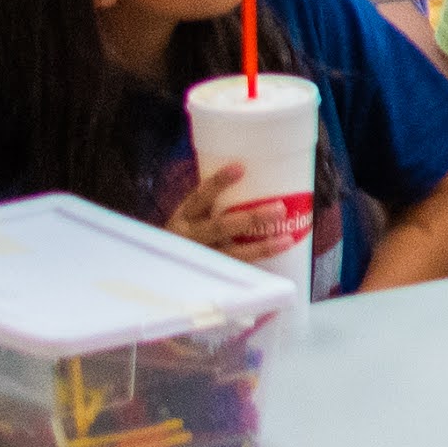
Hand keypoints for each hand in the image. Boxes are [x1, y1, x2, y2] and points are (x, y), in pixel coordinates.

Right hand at [166, 157, 303, 268]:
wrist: (161, 273)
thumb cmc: (189, 233)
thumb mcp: (191, 216)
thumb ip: (214, 201)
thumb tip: (253, 172)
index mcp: (184, 217)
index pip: (200, 196)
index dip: (218, 183)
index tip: (240, 168)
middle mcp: (190, 239)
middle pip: (220, 227)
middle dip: (251, 219)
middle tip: (280, 208)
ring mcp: (200, 261)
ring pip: (232, 255)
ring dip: (261, 247)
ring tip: (286, 239)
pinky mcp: (210, 278)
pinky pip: (236, 272)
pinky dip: (257, 267)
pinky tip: (278, 261)